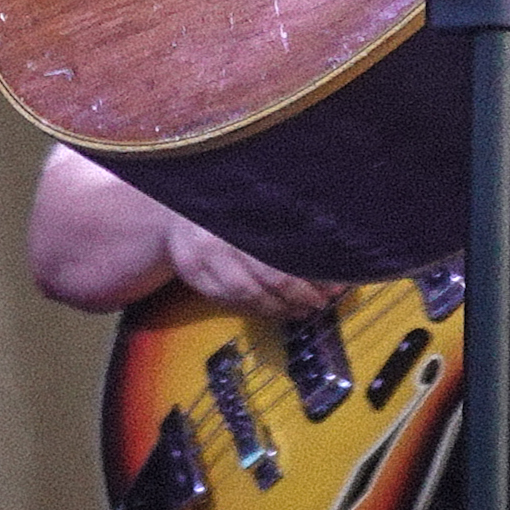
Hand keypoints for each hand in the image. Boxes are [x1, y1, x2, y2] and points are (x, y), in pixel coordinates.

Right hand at [158, 213, 337, 320]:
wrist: (177, 203)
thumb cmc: (227, 199)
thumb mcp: (256, 199)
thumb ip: (286, 219)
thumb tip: (327, 252)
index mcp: (239, 212)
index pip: (282, 253)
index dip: (309, 273)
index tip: (332, 285)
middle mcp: (215, 236)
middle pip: (267, 276)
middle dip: (299, 295)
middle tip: (320, 302)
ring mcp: (199, 258)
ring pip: (247, 295)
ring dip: (279, 308)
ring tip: (301, 309)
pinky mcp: (192, 276)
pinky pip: (228, 302)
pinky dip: (254, 309)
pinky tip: (273, 308)